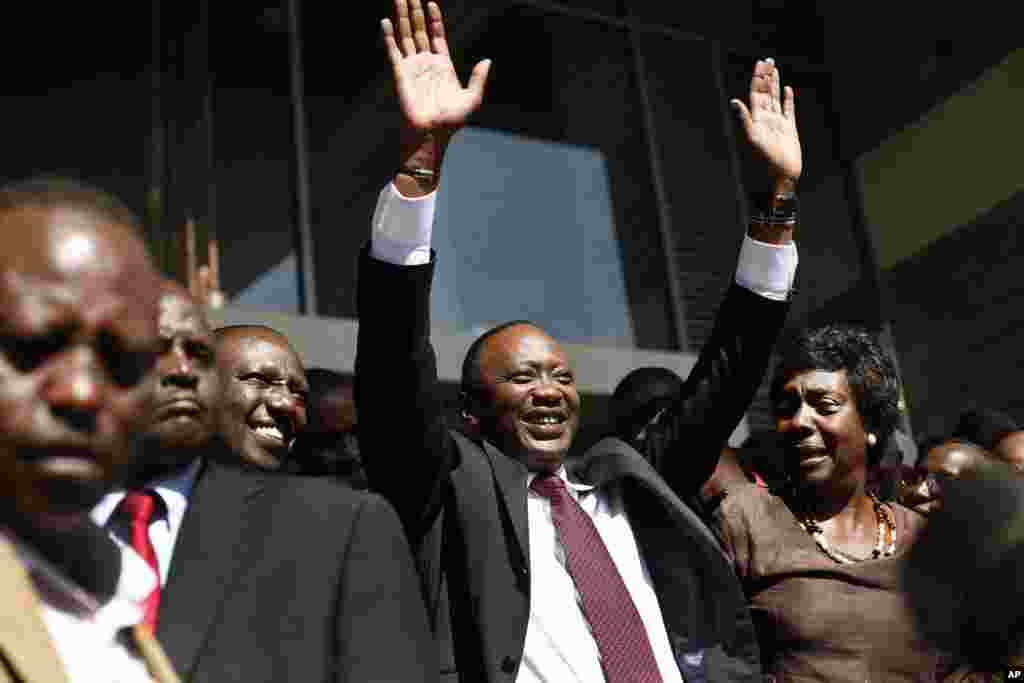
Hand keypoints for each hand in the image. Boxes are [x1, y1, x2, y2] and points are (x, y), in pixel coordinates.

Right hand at [383, 0, 490, 146]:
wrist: (431, 134)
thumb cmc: (451, 122)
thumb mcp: (472, 99)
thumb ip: (478, 79)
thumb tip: (487, 60)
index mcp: (442, 66)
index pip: (436, 36)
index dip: (434, 19)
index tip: (431, 3)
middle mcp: (425, 63)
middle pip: (419, 31)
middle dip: (415, 12)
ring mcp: (412, 67)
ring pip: (406, 36)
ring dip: (402, 18)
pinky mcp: (399, 74)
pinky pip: (393, 51)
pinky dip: (389, 36)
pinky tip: (386, 22)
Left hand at [731, 58, 800, 187]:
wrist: (781, 177)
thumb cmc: (765, 162)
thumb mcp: (752, 139)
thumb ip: (744, 119)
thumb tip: (733, 101)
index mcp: (757, 119)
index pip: (756, 94)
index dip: (758, 78)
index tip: (760, 64)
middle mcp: (766, 119)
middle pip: (765, 93)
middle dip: (766, 77)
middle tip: (767, 60)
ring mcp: (778, 124)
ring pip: (776, 99)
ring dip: (775, 84)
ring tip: (774, 69)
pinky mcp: (789, 130)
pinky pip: (788, 110)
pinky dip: (788, 100)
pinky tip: (787, 90)